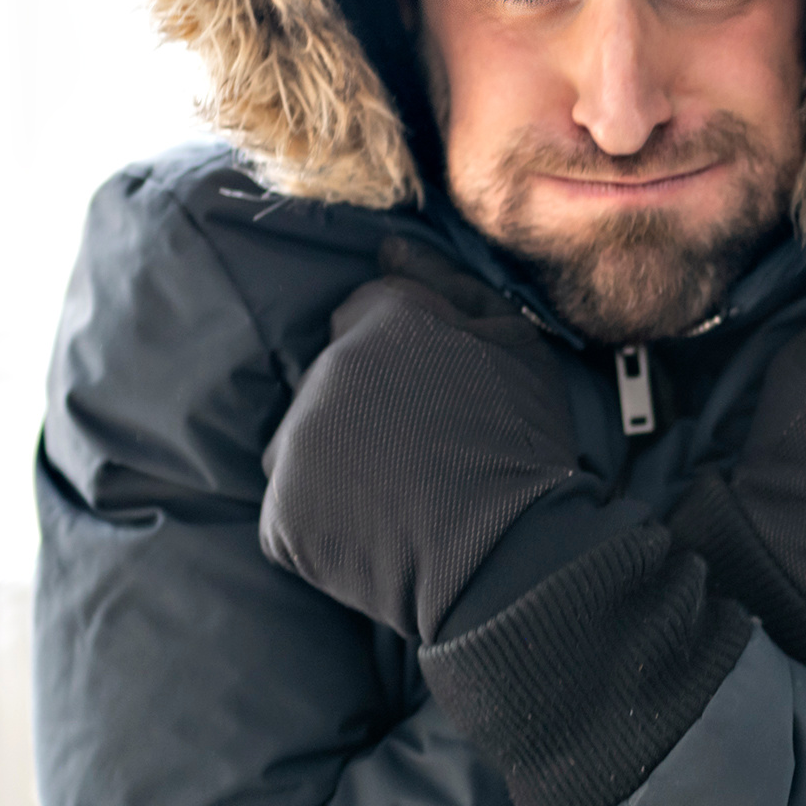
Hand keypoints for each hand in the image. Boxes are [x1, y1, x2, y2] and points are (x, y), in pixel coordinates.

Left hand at [259, 237, 581, 641]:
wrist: (510, 555)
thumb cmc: (524, 444)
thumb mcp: (515, 343)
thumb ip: (446, 285)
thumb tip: (388, 249)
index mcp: (382, 320)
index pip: (362, 315)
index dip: (398, 354)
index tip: (430, 393)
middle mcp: (325, 373)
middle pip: (328, 378)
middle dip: (365, 404)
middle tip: (421, 449)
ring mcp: (296, 446)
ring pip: (301, 440)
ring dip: (334, 458)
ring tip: (395, 493)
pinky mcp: (281, 515)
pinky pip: (292, 506)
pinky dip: (322, 519)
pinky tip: (374, 528)